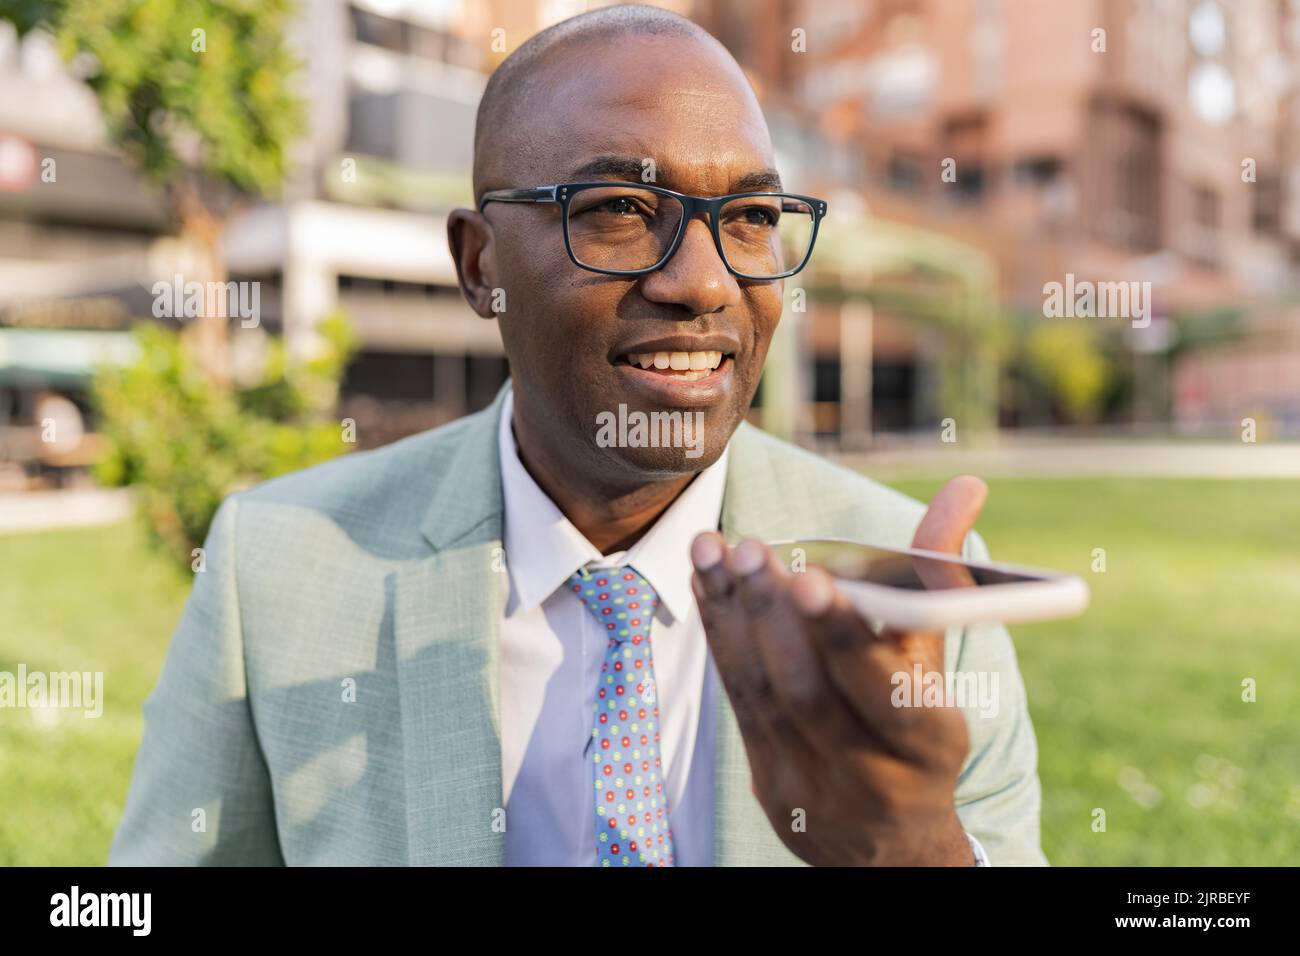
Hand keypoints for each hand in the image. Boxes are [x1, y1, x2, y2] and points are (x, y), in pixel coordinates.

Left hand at [690, 475, 988, 865]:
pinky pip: (739, 702)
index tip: (811, 577)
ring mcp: (814, 786)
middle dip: (775, 616)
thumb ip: (941, 576)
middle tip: (752, 549)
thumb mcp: (940, 662)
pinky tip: (707, 584)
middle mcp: (873, 775)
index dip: (845, 635)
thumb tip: (966, 485)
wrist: (890, 846)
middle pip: (810, 693)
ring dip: (735, 617)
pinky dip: (722, 638)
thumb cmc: (918, 728)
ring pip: (764, 696)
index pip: (884, 691)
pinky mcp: (770, 786)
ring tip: (716, 551)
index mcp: (930, 743)